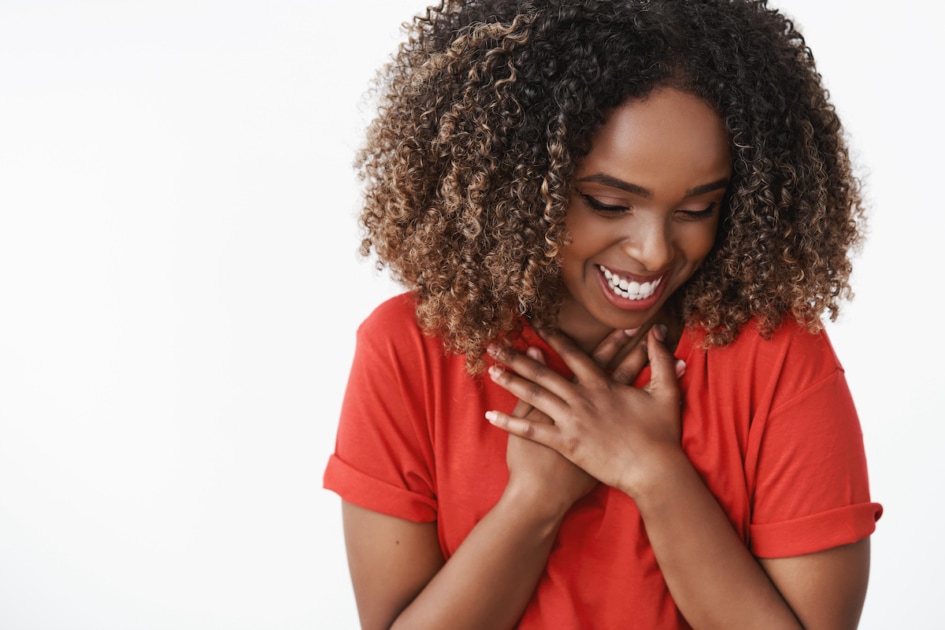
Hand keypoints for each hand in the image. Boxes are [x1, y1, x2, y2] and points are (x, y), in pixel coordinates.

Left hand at [487, 325, 685, 498]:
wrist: (654, 471)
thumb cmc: (662, 434)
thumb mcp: (667, 391)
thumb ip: (661, 359)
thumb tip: (659, 331)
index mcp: (602, 385)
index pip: (572, 354)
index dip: (552, 337)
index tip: (534, 325)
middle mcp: (582, 398)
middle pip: (543, 372)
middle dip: (517, 357)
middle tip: (495, 345)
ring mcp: (572, 420)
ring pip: (534, 396)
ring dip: (510, 382)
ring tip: (490, 370)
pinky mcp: (565, 443)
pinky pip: (531, 431)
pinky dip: (510, 423)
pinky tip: (491, 417)